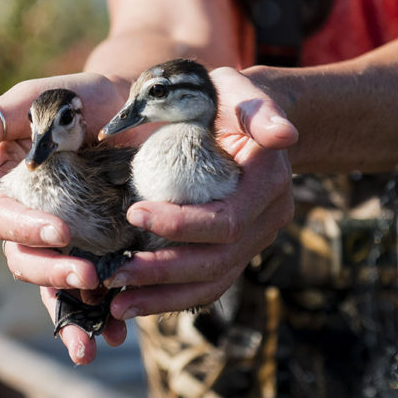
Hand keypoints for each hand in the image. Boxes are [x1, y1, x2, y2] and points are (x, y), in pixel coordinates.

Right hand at [0, 72, 134, 362]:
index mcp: (10, 191)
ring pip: (57, 286)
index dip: (26, 230)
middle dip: (54, 273)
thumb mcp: (35, 97)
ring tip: (103, 331)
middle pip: (28, 261)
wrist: (133, 103)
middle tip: (89, 275)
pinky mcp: (102, 247)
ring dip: (74, 314)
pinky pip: (95, 287)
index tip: (59, 230)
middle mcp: (33, 221)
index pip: (5, 221)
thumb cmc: (78, 96)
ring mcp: (69, 238)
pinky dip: (103, 313)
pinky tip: (120, 332)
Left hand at [48, 66, 297, 362]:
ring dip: (164, 297)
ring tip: (117, 305)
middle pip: (218, 261)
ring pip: (214, 282)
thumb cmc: (232, 99)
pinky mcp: (236, 250)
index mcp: (269, 184)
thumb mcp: (241, 93)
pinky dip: (172, 296)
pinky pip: (208, 283)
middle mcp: (268, 219)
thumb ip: (259, 110)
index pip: (227, 221)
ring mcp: (254, 239)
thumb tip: (285, 135)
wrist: (246, 118)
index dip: (181, 224)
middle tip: (113, 273)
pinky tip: (135, 301)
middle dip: (163, 272)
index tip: (134, 212)